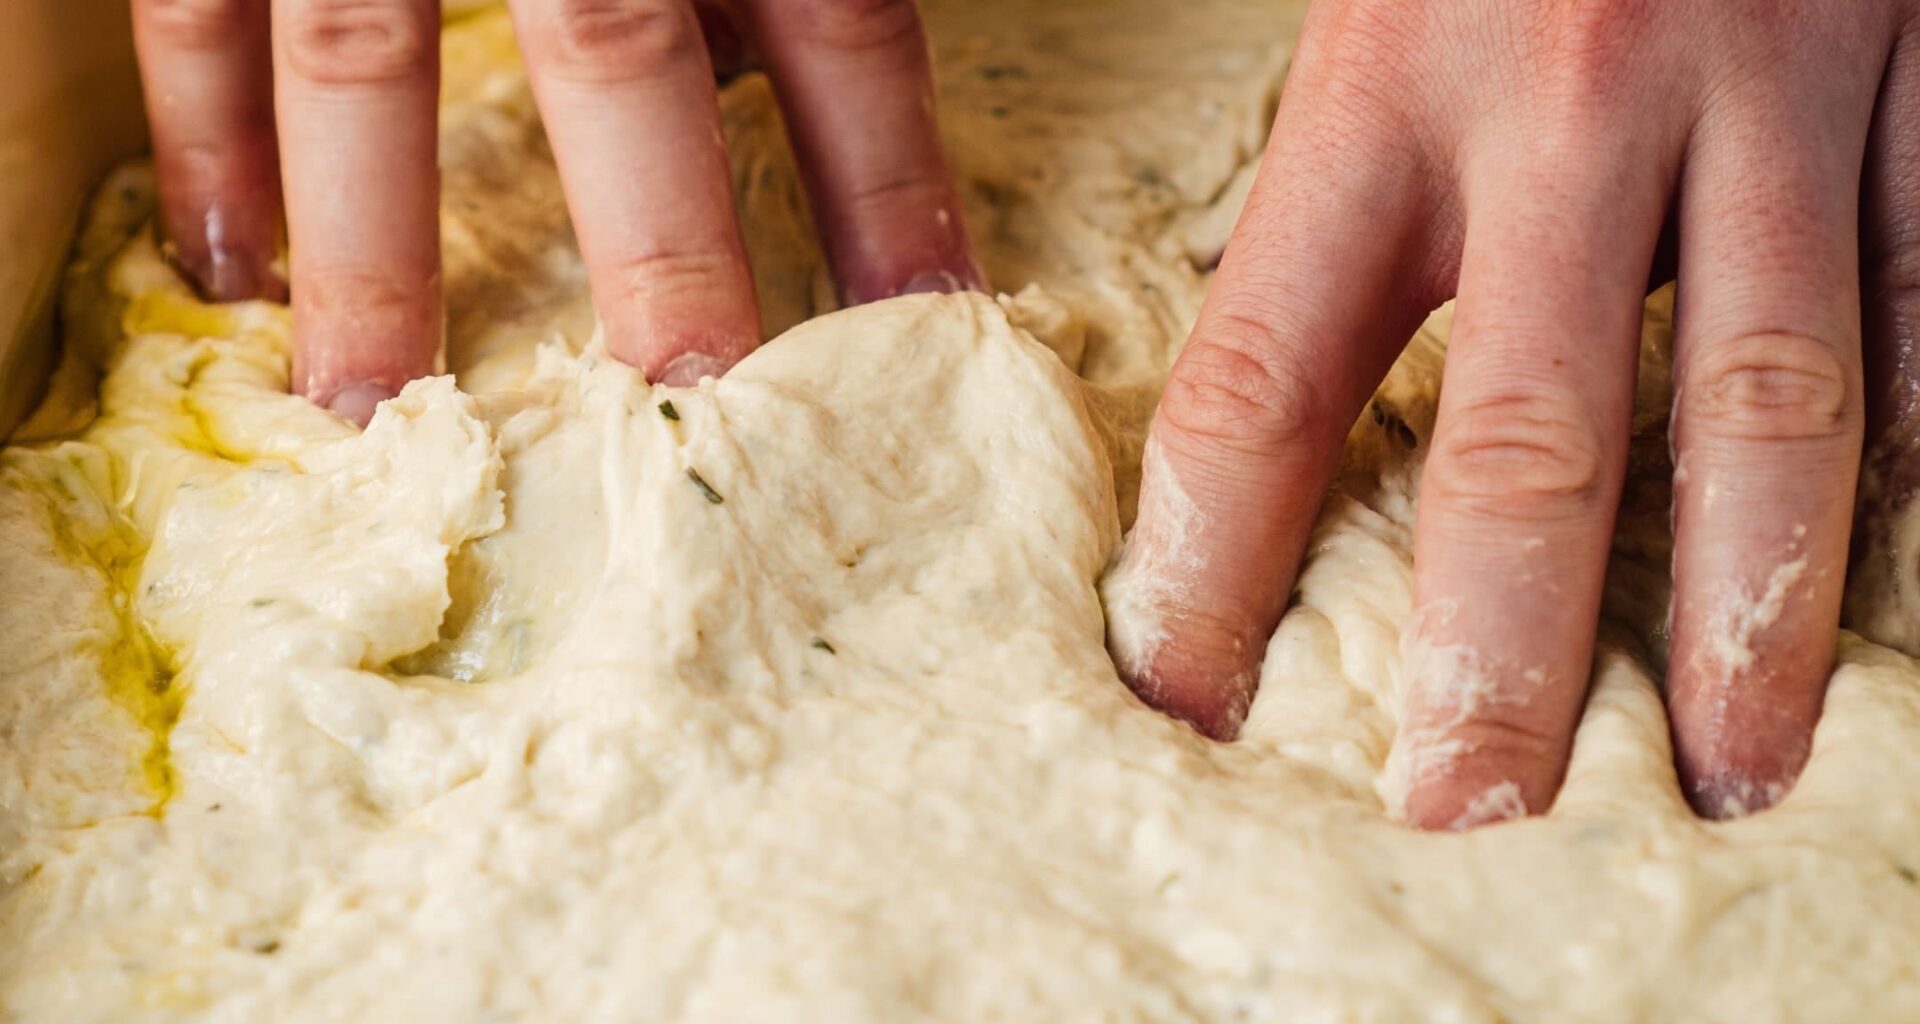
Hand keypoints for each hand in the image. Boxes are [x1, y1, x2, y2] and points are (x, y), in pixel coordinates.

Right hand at [133, 0, 978, 423]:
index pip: (839, 28)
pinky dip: (205, 127)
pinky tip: (226, 267)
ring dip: (375, 248)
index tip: (927, 334)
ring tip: (380, 412)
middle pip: (618, 58)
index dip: (889, 188)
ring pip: (366, 50)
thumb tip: (784, 79)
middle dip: (663, 251)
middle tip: (695, 412)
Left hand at [1104, 0, 1919, 826]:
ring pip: (1771, 404)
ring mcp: (1772, 98)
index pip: (1268, 377)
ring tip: (1720, 770)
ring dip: (1745, 612)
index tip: (1180, 697)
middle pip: (1526, 436)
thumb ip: (1335, 186)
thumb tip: (1288, 398)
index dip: (1211, 560)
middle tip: (1464, 809)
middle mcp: (1571, 106)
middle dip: (1494, 647)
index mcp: (1385, 83)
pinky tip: (1879, 589)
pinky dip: (1910, 456)